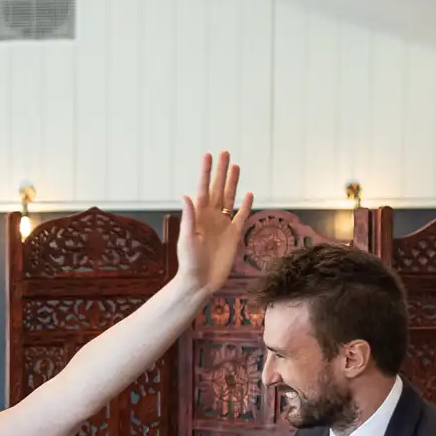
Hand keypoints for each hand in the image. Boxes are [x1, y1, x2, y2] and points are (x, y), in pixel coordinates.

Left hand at [175, 152, 251, 295]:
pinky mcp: (234, 235)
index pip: (202, 188)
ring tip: (236, 166)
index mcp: (198, 215)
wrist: (200, 282)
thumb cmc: (189, 262)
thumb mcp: (186, 238)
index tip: (208, 155)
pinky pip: (241, 216)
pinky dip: (246, 205)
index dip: (205, 172)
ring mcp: (223, 224)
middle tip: (225, 153)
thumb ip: (189, 217)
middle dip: (221, 171)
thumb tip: (186, 195)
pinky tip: (249, 194)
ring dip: (233, 182)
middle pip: (217, 188)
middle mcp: (211, 216)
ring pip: (230, 198)